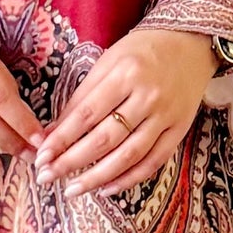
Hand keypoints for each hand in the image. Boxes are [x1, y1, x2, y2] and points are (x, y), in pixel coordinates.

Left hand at [32, 26, 215, 196]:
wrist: (190, 42)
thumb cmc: (142, 50)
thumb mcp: (108, 62)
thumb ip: (81, 96)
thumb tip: (53, 131)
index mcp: (125, 74)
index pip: (86, 114)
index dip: (62, 139)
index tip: (42, 156)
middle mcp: (147, 97)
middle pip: (105, 139)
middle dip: (72, 162)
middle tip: (47, 177)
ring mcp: (166, 116)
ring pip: (128, 156)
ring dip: (97, 177)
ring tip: (72, 190)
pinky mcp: (180, 129)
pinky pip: (153, 162)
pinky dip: (129, 179)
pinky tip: (106, 188)